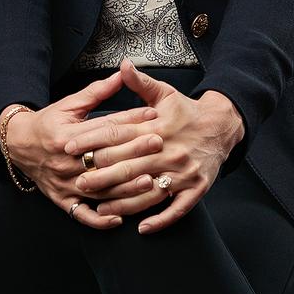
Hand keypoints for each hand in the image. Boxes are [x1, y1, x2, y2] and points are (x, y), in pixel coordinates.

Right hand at [1, 71, 157, 229]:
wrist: (17, 145)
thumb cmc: (48, 124)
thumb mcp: (68, 105)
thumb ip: (96, 92)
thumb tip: (122, 74)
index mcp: (66, 134)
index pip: (104, 128)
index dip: (130, 120)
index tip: (153, 115)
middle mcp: (65, 161)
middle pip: (104, 157)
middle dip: (134, 150)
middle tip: (159, 144)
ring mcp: (64, 183)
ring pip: (98, 189)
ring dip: (125, 188)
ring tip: (150, 181)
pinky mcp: (62, 200)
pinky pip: (82, 215)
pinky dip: (99, 219)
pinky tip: (118, 218)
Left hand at [56, 57, 243, 234]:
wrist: (223, 126)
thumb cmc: (188, 112)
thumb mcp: (165, 92)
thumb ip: (140, 82)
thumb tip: (123, 65)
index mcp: (157, 128)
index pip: (118, 135)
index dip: (92, 141)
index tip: (70, 148)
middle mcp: (169, 151)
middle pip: (129, 166)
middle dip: (101, 176)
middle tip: (78, 182)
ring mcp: (183, 172)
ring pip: (149, 192)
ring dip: (124, 204)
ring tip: (101, 210)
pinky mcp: (196, 188)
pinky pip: (176, 208)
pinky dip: (160, 220)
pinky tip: (143, 228)